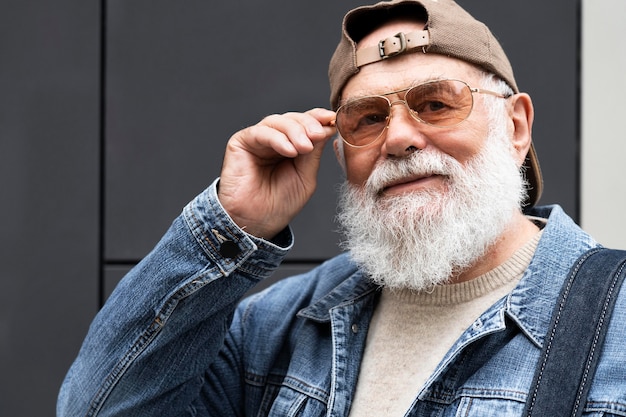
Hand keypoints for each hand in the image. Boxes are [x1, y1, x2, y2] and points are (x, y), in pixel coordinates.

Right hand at [218, 108, 335, 238]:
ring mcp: (258, 140)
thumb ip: (314, 152)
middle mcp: (275, 140)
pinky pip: (261, 132)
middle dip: (308, 125)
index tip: (333, 120)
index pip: (306, 124)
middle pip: (293, 119)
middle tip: (318, 135)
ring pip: (278, 122)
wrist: (256, 223)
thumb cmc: (279, 204)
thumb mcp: (306, 176)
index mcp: (292, 146)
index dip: (318, 118)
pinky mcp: (241, 142)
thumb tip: (327, 127)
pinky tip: (289, 151)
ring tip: (304, 147)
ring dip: (295, 131)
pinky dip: (278, 139)